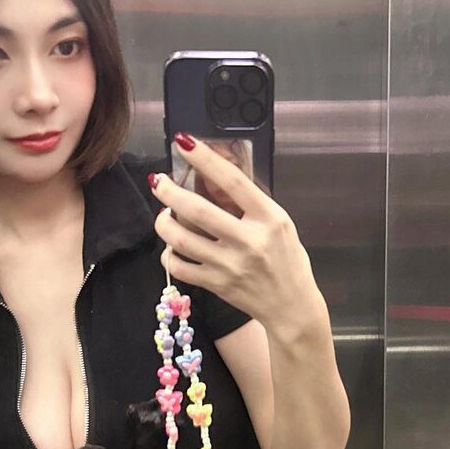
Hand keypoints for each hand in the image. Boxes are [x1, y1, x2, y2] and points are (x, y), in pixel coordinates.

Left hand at [148, 133, 321, 327]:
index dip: (206, 159)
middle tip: (157, 182)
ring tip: (163, 215)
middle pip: (199, 211)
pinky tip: (172, 248)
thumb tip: (215, 176)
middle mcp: (250, 241)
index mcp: (269, 219)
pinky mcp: (218, 285)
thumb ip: (252, 204)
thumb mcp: (280, 224)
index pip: (233, 182)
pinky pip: (180, 268)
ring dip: (163, 224)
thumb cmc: (287, 261)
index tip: (184, 142)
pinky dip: (169, 255)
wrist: (292, 306)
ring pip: (182, 240)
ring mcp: (231, 266)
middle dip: (170, 192)